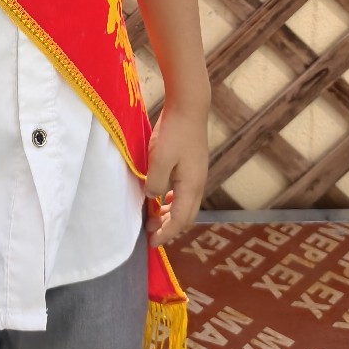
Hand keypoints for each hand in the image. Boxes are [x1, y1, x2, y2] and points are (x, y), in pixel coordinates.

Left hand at [144, 104, 208, 247]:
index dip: (166, 233)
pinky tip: (161, 196)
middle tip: (150, 233)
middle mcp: (198, 183)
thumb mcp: (159, 160)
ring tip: (153, 217)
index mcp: (191, 186)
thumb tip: (152, 197)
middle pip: (186, 215)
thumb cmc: (173, 132)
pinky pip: (183, 191)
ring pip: (185, 203)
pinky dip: (172, 200)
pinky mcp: (192, 164)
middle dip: (169, 227)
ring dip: (170, 213)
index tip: (152, 243)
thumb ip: (155, 184)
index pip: (180, 220)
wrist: (189, 106)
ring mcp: (197, 173)